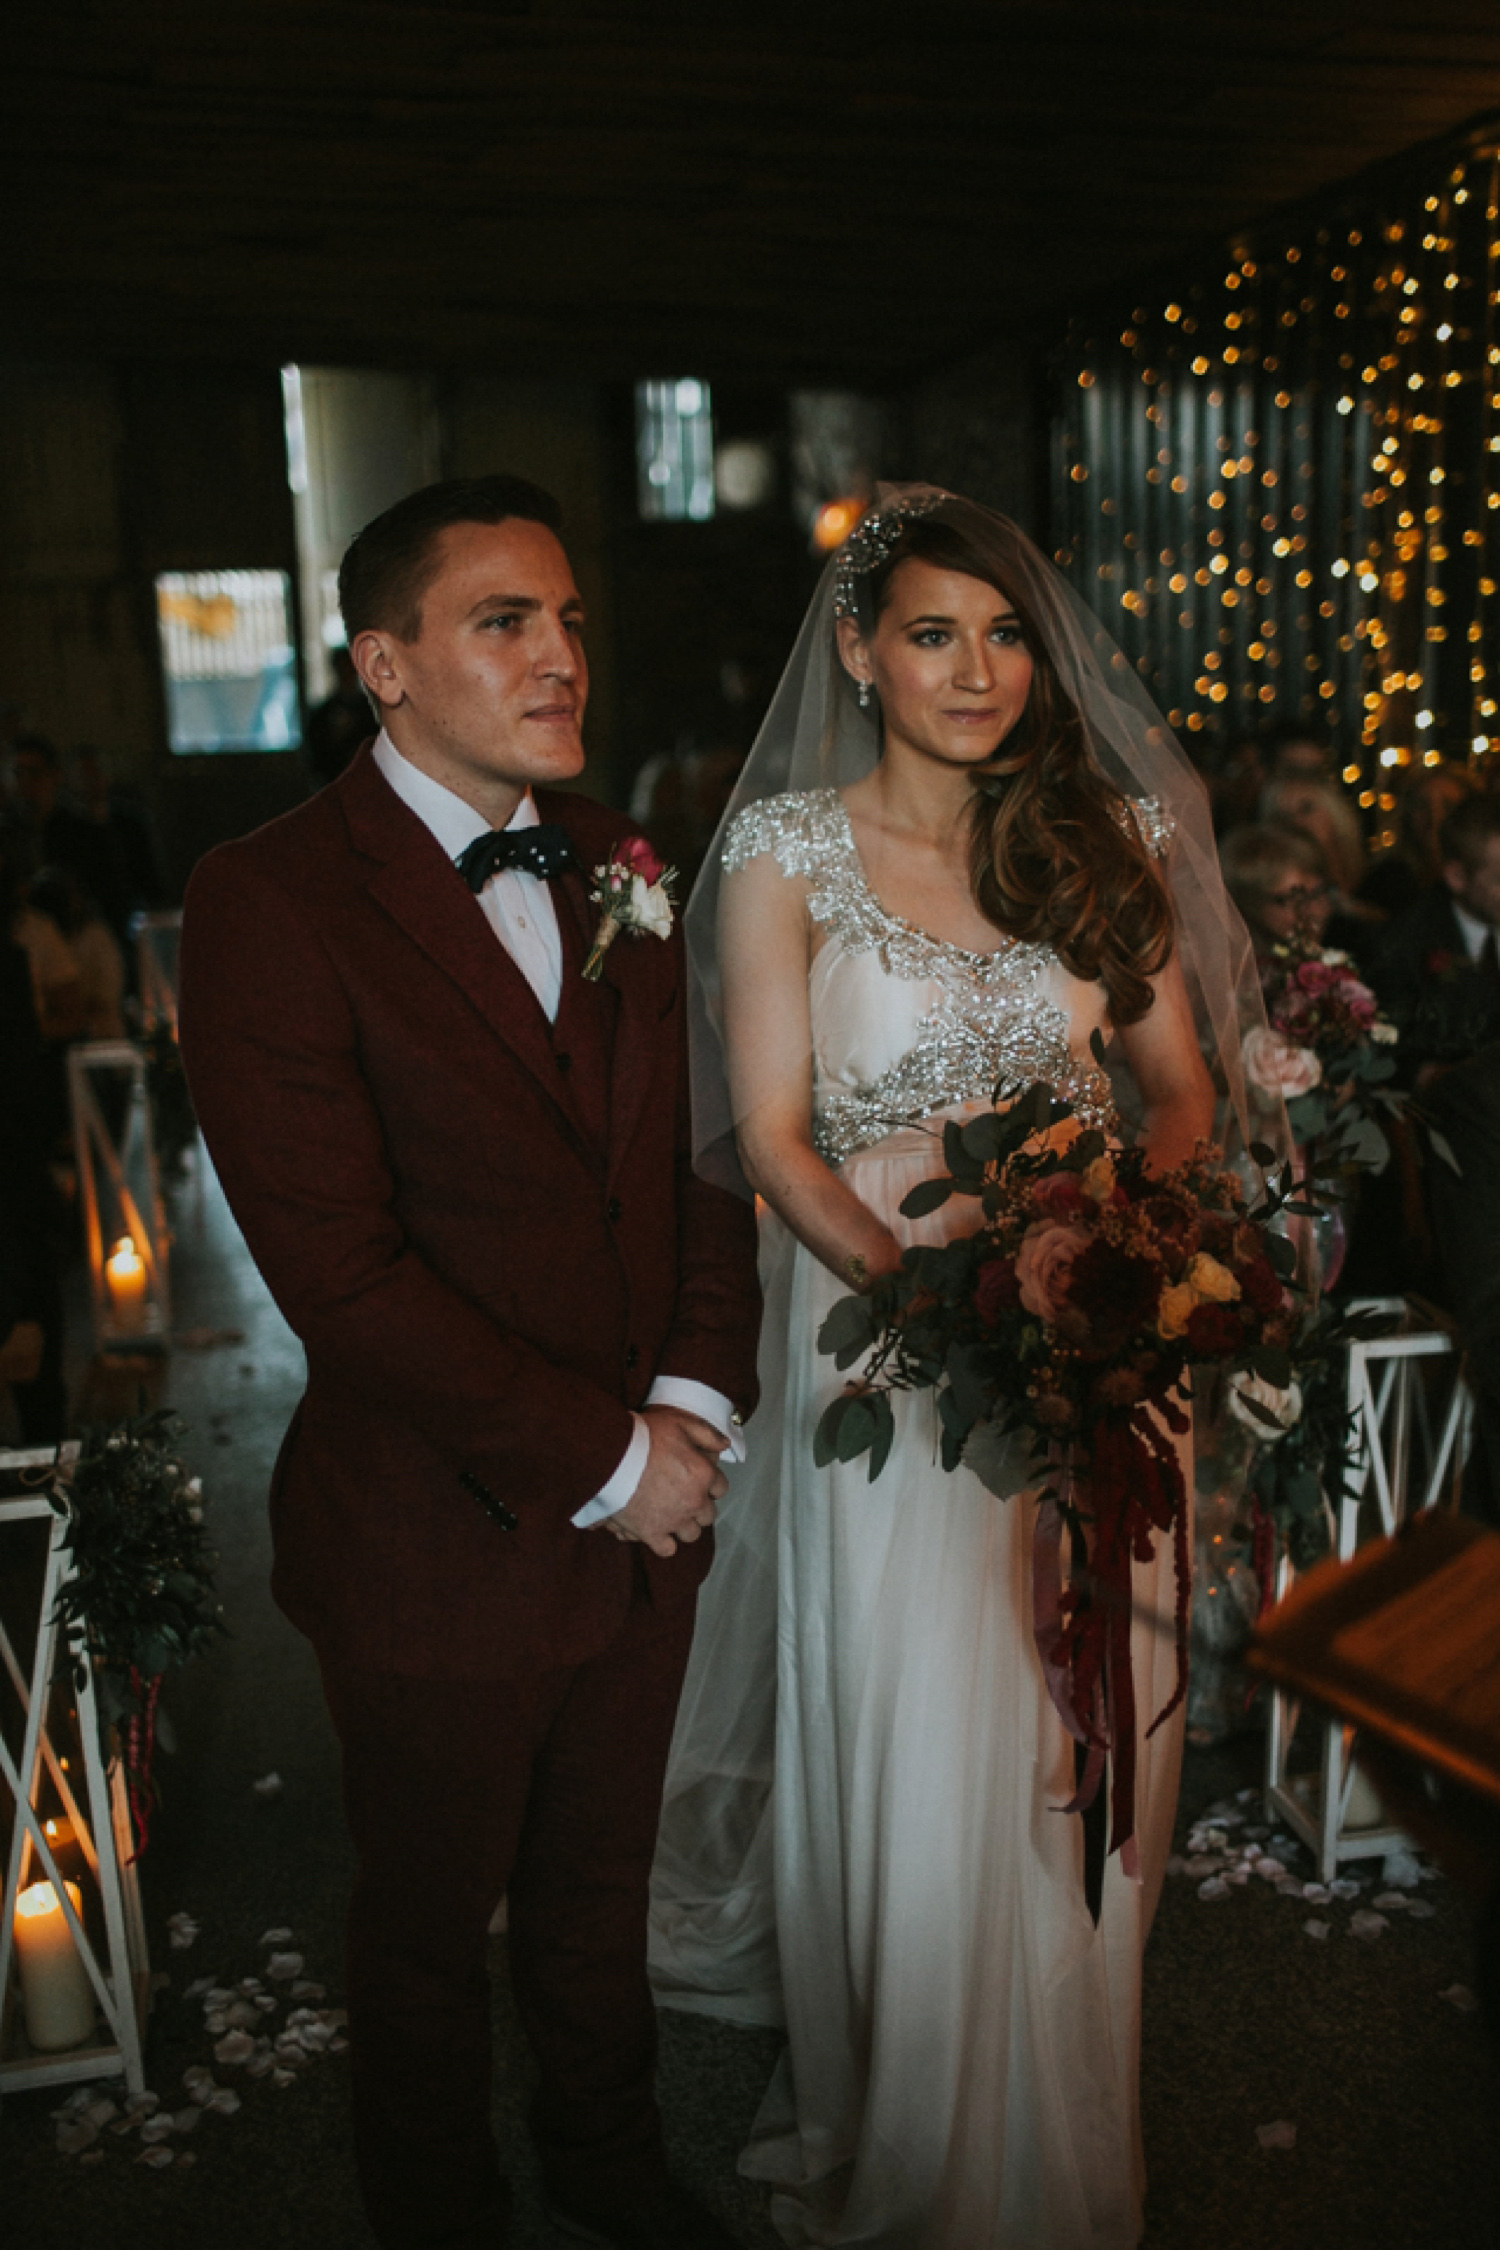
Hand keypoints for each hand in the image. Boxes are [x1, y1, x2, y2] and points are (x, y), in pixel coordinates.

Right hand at [602, 1406, 727, 1558]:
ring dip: (684, 1525)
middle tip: (682, 1496)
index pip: (721, 1487)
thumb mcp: (680, 1423)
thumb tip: (724, 1446)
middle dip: (698, 1506)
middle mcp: (694, 1501)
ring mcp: (674, 1519)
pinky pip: (667, 1549)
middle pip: (708, 1515)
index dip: (710, 1483)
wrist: (612, 1455)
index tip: (698, 1480)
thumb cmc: (645, 1436)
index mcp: (703, 1475)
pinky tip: (656, 1531)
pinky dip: (663, 1542)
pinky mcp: (652, 1533)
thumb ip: (707, 1434)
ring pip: (691, 1534)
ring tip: (670, 1514)